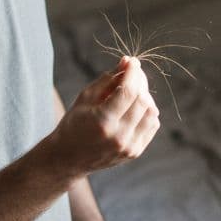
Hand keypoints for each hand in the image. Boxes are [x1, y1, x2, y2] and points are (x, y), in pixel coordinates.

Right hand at [49, 57, 159, 176]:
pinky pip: (152, 125)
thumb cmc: (74, 123)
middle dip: (140, 83)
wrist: (68, 158)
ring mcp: (129, 147)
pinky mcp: (135, 152)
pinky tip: (134, 108)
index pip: (128, 92)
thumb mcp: (85, 98)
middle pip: (143, 102)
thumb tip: (128, 62)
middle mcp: (119, 137)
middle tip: (132, 74)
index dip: (133, 73)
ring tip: (132, 92)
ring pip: (152, 114)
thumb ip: (108, 79)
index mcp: (103, 122)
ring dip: (145, 98)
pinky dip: (147, 112)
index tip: (131, 62)